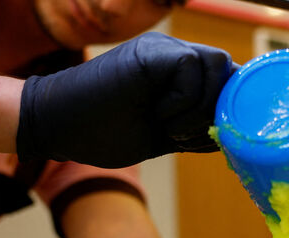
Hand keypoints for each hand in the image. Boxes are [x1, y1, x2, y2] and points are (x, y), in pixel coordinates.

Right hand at [16, 32, 235, 167]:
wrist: (57, 125)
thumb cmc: (103, 133)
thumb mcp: (163, 136)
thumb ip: (196, 128)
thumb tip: (231, 135)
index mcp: (178, 75)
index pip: (225, 79)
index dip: (230, 107)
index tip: (213, 136)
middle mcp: (174, 55)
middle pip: (229, 70)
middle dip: (219, 109)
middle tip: (185, 135)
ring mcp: (162, 50)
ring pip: (217, 65)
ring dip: (201, 106)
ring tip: (170, 127)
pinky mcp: (149, 52)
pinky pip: (191, 67)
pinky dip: (184, 100)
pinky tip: (158, 115)